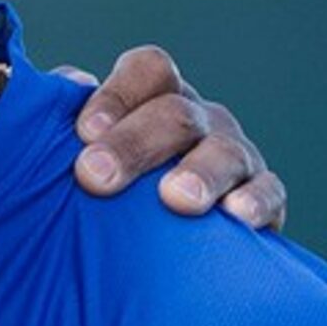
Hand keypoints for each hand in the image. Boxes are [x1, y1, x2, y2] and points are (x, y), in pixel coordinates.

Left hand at [64, 44, 286, 231]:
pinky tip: (236, 217)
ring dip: (200, 173)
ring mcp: (234, 158)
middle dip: (135, 144)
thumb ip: (58, 121)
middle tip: (96, 177)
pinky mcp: (261, 202)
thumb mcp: (74, 157)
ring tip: (177, 199)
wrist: (146, 254)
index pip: (148, 71)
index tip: (83, 133)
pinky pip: (268, 193)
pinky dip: (256, 202)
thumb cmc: (101, 195)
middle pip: (177, 114)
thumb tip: (67, 84)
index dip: (117, 95)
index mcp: (154, 100)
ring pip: (225, 152)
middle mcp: (198, 121)